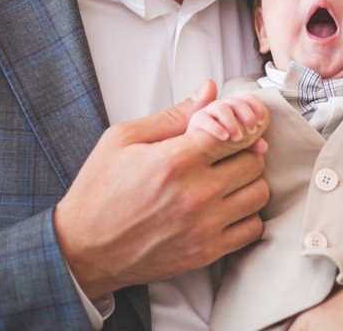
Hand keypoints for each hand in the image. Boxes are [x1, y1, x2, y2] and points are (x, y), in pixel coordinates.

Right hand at [53, 80, 269, 299]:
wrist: (83, 250)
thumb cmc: (99, 193)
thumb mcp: (124, 139)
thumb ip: (173, 114)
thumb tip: (208, 90)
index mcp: (174, 161)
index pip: (236, 132)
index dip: (241, 125)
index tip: (234, 127)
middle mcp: (194, 194)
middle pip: (253, 160)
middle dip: (244, 150)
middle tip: (227, 151)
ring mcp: (203, 226)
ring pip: (259, 193)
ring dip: (249, 181)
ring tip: (227, 178)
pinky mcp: (206, 252)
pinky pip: (252, 228)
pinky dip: (247, 214)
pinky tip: (228, 206)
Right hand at [186, 94, 267, 145]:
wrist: (192, 152)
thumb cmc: (215, 148)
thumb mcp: (236, 146)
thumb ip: (250, 145)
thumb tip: (264, 146)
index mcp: (233, 111)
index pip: (247, 100)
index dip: (257, 107)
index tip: (262, 121)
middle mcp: (221, 108)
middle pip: (237, 103)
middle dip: (247, 116)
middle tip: (252, 131)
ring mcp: (208, 113)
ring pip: (222, 108)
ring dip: (233, 122)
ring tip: (238, 137)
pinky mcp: (196, 122)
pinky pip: (205, 120)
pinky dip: (216, 127)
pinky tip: (224, 137)